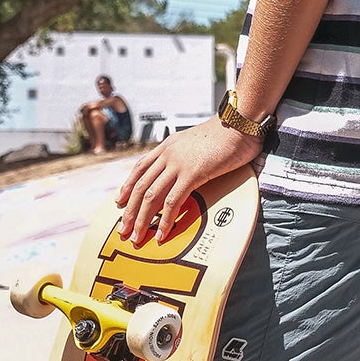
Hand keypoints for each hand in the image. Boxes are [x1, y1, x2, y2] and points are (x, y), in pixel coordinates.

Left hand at [116, 116, 259, 243]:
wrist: (239, 122)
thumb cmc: (226, 133)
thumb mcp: (197, 141)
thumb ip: (186, 154)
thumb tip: (186, 167)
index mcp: (168, 146)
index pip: (140, 168)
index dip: (127, 186)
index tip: (120, 201)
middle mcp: (168, 154)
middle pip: (140, 186)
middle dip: (130, 211)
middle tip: (123, 229)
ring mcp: (178, 164)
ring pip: (151, 196)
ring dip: (142, 220)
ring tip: (137, 237)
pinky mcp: (193, 173)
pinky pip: (173, 201)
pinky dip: (165, 220)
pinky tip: (161, 233)